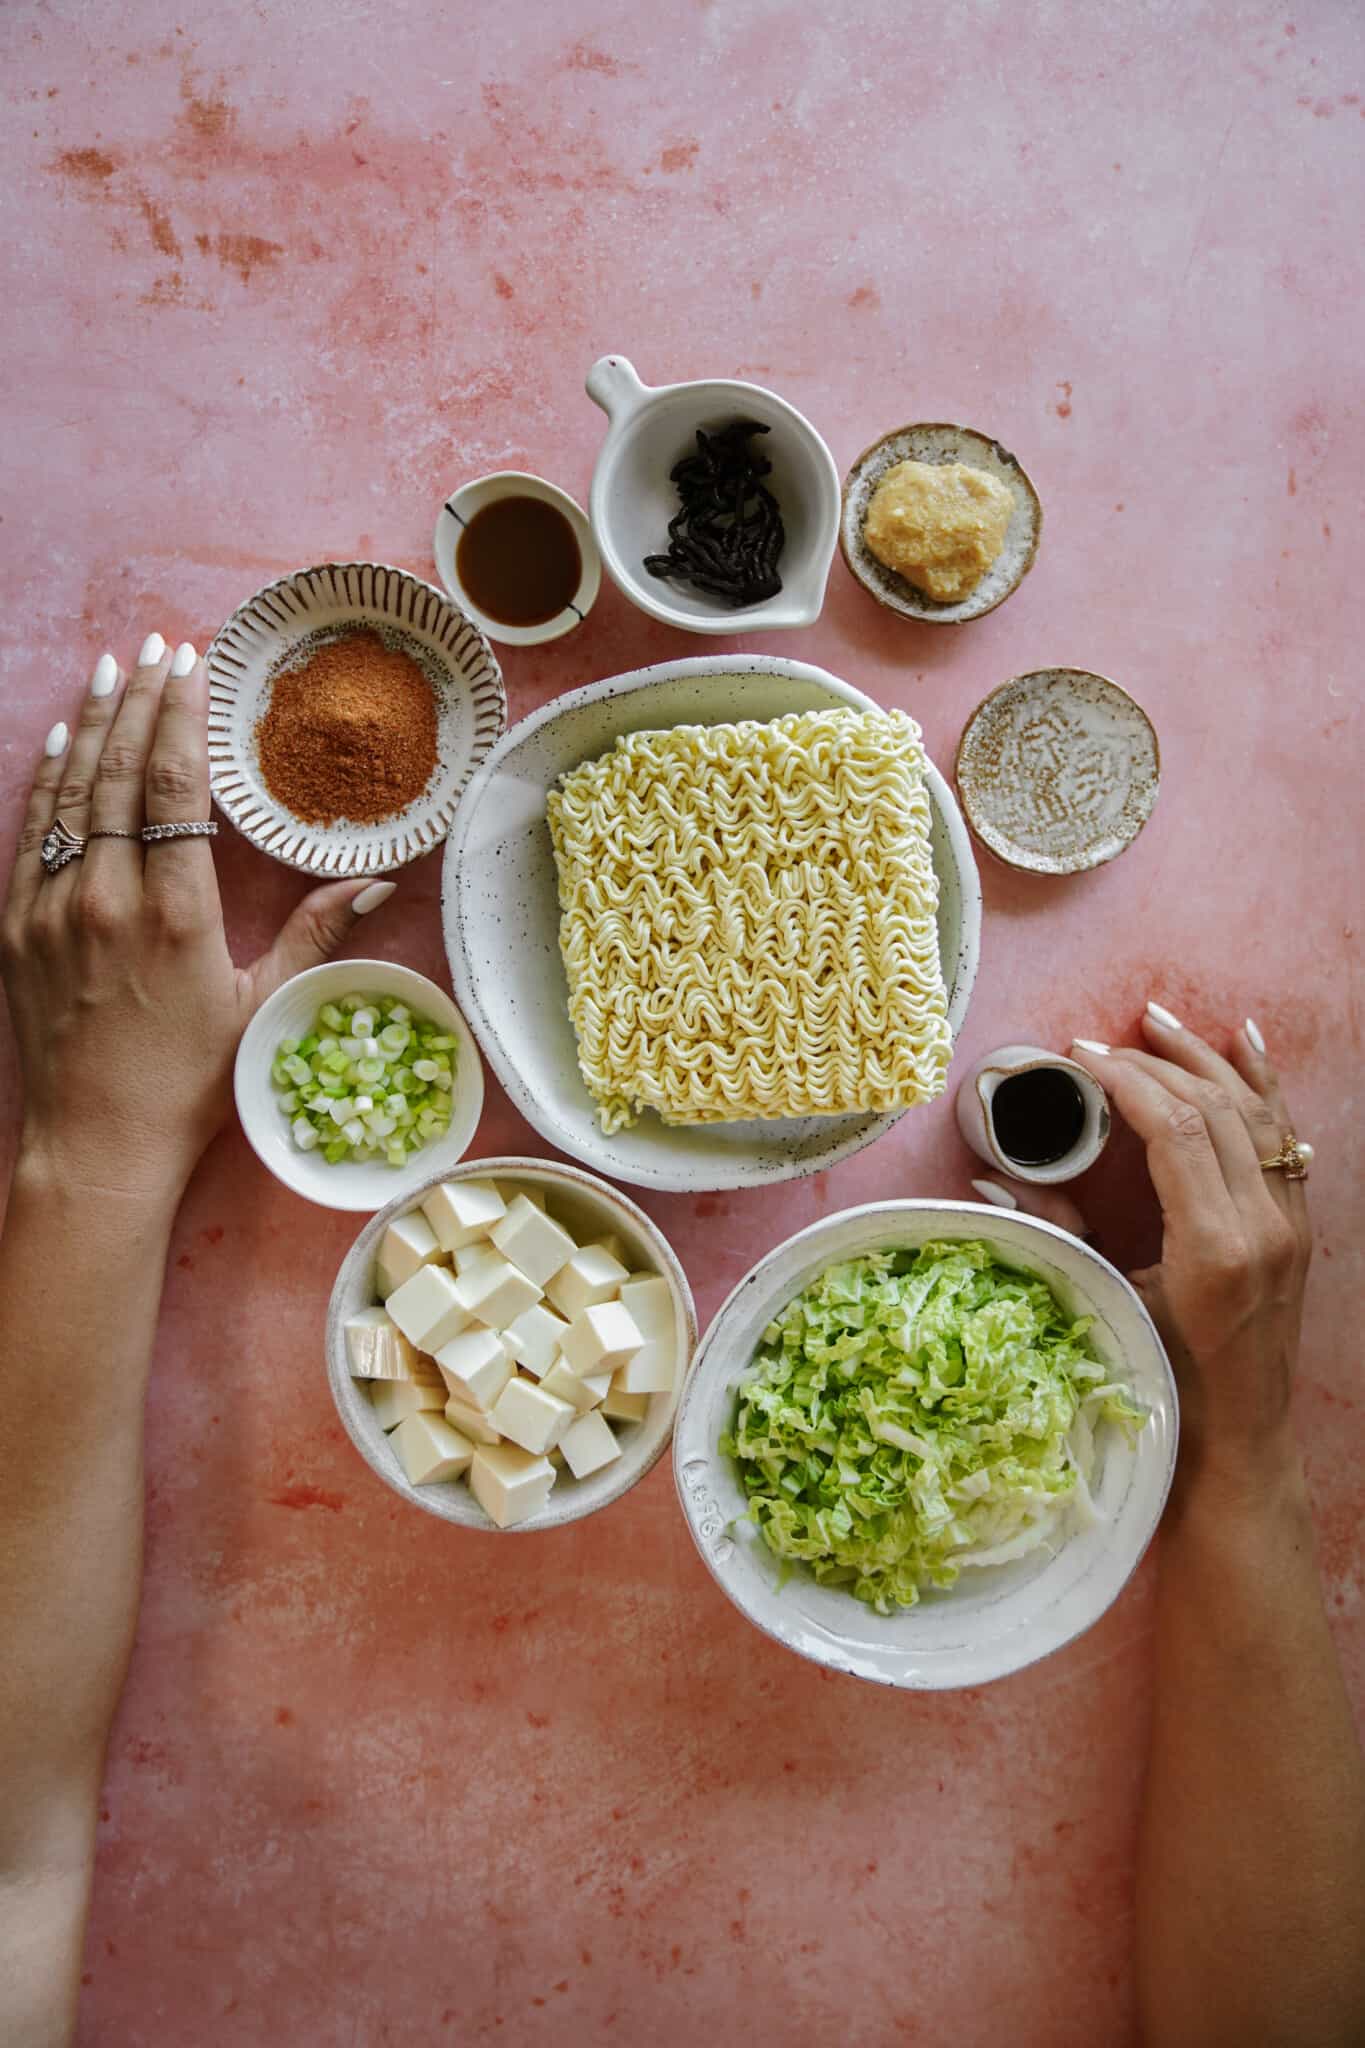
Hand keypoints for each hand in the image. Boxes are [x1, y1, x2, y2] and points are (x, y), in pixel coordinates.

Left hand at [2, 636, 397, 1207]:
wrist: (96, 1142)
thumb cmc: (190, 1085)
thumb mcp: (262, 1007)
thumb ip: (315, 934)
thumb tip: (373, 881)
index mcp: (174, 914)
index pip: (175, 788)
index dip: (182, 718)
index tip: (192, 668)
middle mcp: (105, 899)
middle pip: (120, 773)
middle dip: (138, 700)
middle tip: (156, 647)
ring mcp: (49, 910)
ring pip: (69, 793)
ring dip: (89, 724)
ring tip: (107, 670)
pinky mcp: (15, 928)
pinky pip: (29, 834)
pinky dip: (45, 780)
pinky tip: (58, 743)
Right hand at [973, 1010, 1310, 1483]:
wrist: (1239, 1440)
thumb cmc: (1165, 1386)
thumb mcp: (1106, 1305)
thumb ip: (1059, 1234)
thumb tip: (994, 1179)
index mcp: (1216, 1246)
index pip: (1178, 1129)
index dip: (1127, 1082)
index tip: (1081, 1056)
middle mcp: (1263, 1226)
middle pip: (1214, 1110)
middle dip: (1154, 1064)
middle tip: (1100, 1044)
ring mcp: (1288, 1223)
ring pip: (1255, 1113)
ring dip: (1205, 1059)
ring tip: (1158, 1020)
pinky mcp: (1295, 1226)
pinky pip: (1284, 1136)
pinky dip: (1265, 1083)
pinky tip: (1244, 1040)